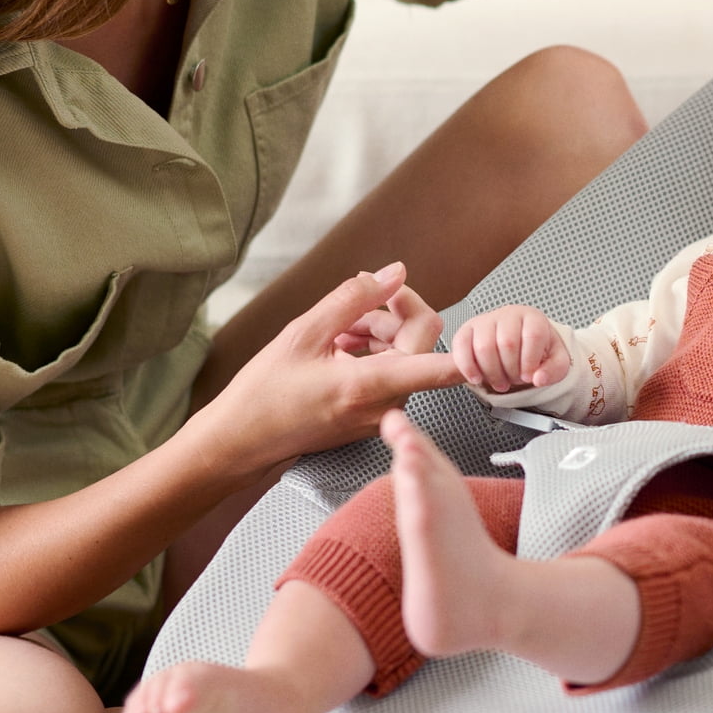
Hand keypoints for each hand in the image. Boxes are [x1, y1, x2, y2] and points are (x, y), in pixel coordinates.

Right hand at [191, 263, 462, 470]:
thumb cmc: (265, 392)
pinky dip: (371, 353)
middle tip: (351, 310)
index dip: (465, 344)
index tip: (469, 324)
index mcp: (371, 385)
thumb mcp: (304, 332)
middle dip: (390, 315)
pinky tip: (339, 349)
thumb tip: (395, 272)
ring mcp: (382, 415)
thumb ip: (354, 297)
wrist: (243, 440)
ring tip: (336, 331)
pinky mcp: (374, 417)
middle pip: (419, 342)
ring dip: (378, 333)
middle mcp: (386, 405)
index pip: (444, 367)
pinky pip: (391, 374)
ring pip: (405, 356)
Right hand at [451, 305, 570, 394]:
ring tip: (500, 381)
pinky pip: (461, 347)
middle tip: (514, 380)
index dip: (530, 361)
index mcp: (533, 318)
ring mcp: (485, 320)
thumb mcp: (556, 362)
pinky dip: (467, 367)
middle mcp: (508, 314)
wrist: (518, 346)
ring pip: (484, 347)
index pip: (533, 336)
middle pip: (507, 343)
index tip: (529, 376)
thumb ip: (554, 370)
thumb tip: (539, 378)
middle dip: (511, 371)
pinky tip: (476, 378)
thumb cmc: (538, 352)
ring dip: (492, 373)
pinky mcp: (466, 330)